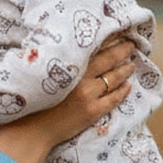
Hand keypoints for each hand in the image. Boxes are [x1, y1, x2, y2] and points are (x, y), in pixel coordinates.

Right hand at [0, 39, 135, 162]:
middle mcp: (81, 78)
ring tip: (131, 64)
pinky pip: (113, 99)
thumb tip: (70, 51)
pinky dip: (123, 91)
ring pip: (113, 79)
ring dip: (125, 70)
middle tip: (131, 45)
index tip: (117, 34)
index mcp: (68, 66)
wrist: (31, 129)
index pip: (93, 48)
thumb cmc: (32, 100)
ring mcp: (88, 95)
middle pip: (108, 60)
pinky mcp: (92, 112)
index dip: (108, 40)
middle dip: (122, 51)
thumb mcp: (42, 74)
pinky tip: (128, 86)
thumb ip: (58, 62)